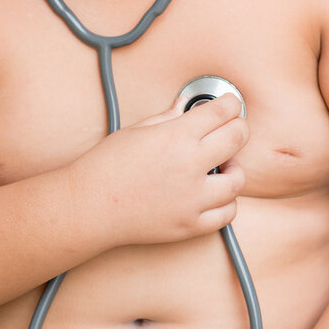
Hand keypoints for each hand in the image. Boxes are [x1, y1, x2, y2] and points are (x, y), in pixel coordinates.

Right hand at [66, 93, 248, 246]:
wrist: (89, 206)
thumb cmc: (106, 166)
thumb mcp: (136, 131)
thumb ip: (167, 117)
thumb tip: (185, 105)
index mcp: (176, 137)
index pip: (221, 112)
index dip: (230, 104)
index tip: (230, 104)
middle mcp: (189, 165)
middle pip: (237, 138)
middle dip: (239, 128)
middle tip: (234, 128)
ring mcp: (192, 198)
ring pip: (237, 180)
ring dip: (234, 169)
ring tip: (222, 166)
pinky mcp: (190, 224)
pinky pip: (226, 214)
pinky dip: (227, 203)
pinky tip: (215, 194)